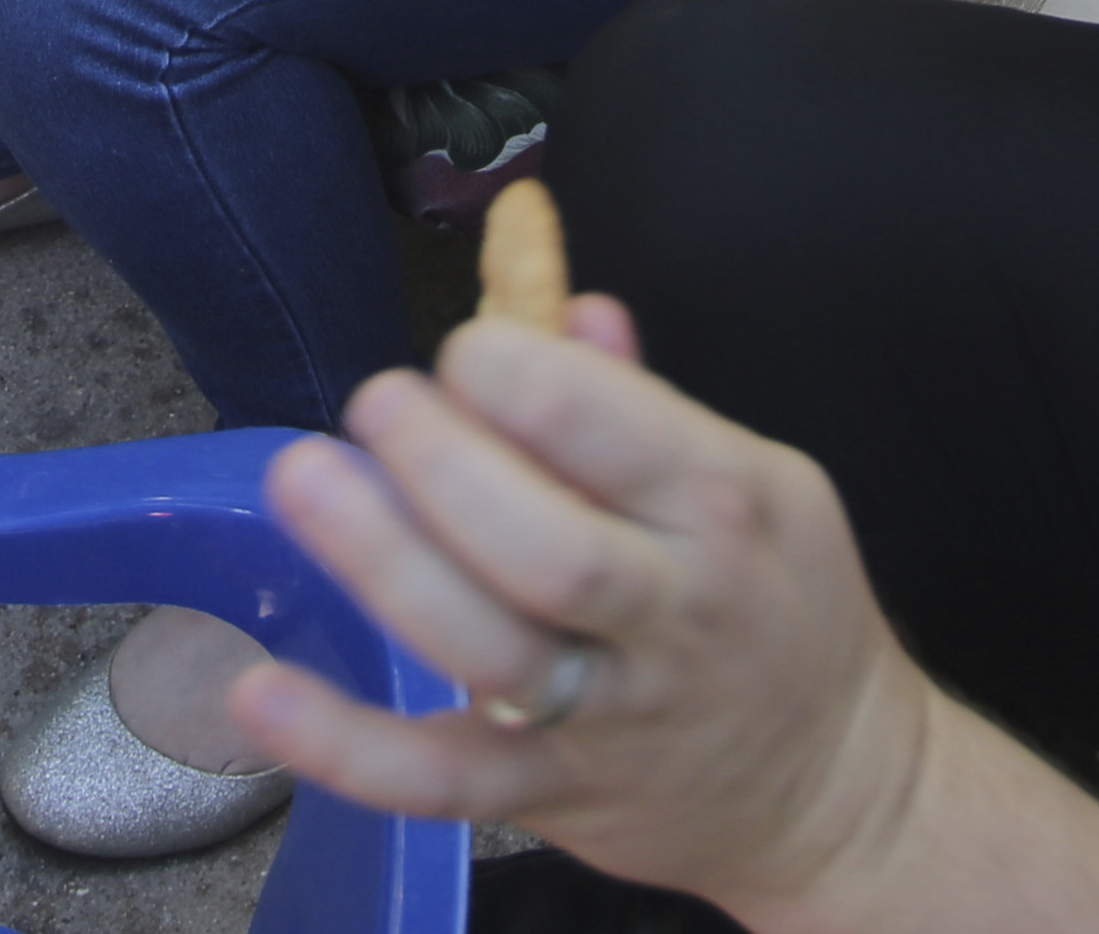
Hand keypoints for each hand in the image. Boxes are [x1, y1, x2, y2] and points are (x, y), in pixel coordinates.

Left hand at [229, 304, 938, 922]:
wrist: (837, 788)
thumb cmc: (780, 604)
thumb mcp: (757, 481)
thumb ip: (646, 403)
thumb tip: (567, 301)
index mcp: (725, 505)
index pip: (617, 430)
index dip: (521, 377)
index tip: (464, 352)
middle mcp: (673, 610)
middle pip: (547, 544)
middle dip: (446, 464)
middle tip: (378, 404)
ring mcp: (610, 712)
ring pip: (493, 648)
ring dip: (386, 564)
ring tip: (306, 480)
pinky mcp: (552, 796)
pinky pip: (444, 781)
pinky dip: (348, 748)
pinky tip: (261, 694)